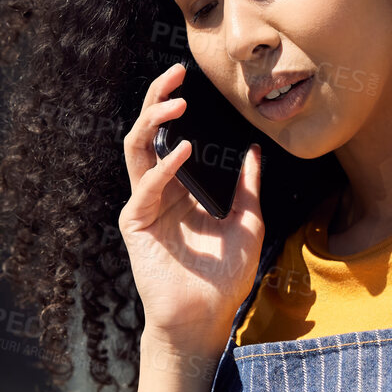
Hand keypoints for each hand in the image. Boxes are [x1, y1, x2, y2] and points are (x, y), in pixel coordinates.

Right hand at [118, 62, 264, 349]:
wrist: (204, 320)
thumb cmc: (223, 279)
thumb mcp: (248, 224)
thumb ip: (248, 188)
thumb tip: (255, 152)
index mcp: (181, 188)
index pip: (172, 134)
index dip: (177, 105)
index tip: (193, 78)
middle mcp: (159, 191)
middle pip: (148, 132)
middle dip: (157, 98)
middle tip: (175, 72)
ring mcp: (144, 205)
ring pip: (137, 149)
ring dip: (152, 122)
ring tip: (175, 103)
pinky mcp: (135, 224)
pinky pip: (146, 188)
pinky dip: (164, 167)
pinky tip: (183, 152)